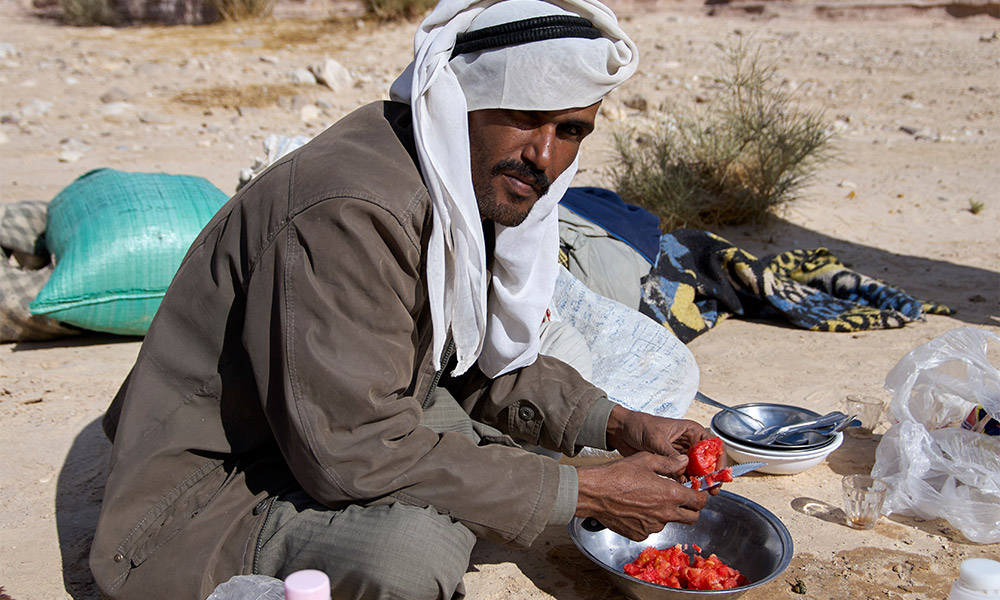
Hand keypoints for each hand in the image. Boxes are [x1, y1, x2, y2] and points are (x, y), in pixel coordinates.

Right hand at [575, 452, 707, 540]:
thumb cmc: (617, 474)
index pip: (699, 501)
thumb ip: (669, 462)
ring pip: (669, 522)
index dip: (701, 496)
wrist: (594, 493)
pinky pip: (650, 528)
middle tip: (682, 499)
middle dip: (691, 509)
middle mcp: (665, 514)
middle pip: (692, 518)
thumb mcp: (646, 460)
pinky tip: (636, 508)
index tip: (698, 492)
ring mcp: (652, 526)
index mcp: (670, 494)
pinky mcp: (639, 534)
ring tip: (649, 499)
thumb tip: (684, 462)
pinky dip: (648, 520)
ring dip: (666, 513)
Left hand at [605, 405, 726, 492]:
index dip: (719, 459)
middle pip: (708, 461)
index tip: (718, 473)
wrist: (622, 431)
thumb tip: (682, 469)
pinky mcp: (671, 464)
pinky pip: (684, 475)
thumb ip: (669, 453)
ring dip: (699, 482)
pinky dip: (686, 483)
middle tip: (712, 489)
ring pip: (697, 470)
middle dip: (711, 475)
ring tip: (700, 492)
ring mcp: (681, 454)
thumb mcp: (655, 438)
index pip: (713, 445)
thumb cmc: (639, 425)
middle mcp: (689, 443)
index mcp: (690, 431)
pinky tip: (685, 489)